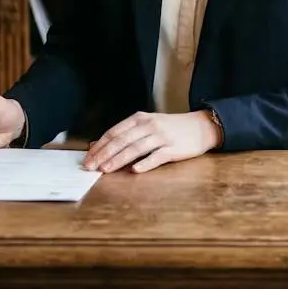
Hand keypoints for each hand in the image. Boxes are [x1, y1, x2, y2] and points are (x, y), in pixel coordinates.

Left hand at [83, 110, 220, 173]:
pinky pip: (156, 157)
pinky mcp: (173, 149)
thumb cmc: (170, 128)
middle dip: (104, 154)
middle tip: (91, 166)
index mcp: (139, 118)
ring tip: (106, 169)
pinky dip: (144, 164)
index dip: (100, 145)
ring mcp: (161, 137)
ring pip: (135, 148)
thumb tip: (98, 144)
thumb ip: (125, 134)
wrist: (199, 127)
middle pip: (122, 140)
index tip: (87, 157)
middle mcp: (149, 125)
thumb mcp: (146, 125)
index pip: (114, 132)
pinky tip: (134, 170)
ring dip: (118, 159)